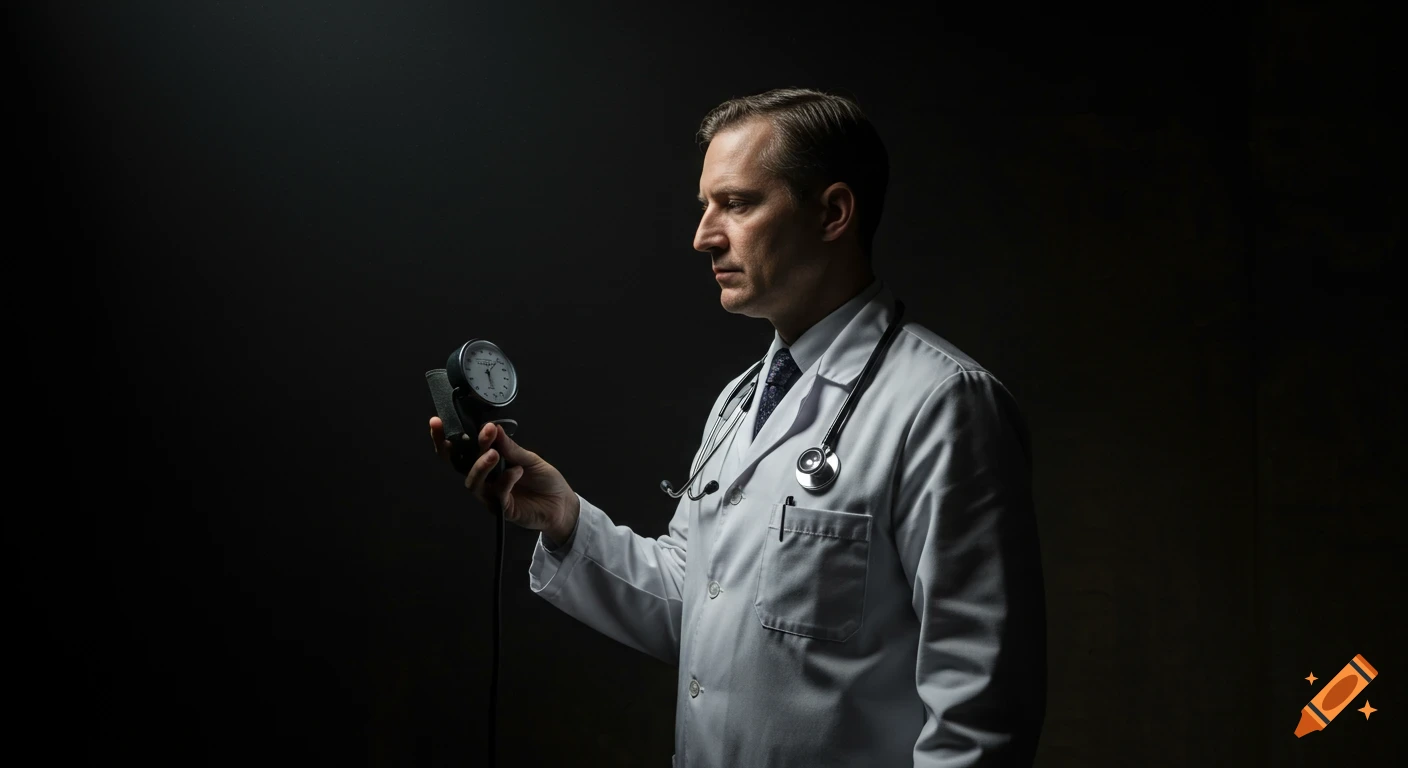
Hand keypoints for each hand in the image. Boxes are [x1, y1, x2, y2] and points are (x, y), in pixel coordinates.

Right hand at [429, 417, 578, 535]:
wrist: (562, 504)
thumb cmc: (544, 480)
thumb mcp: (529, 458)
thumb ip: (510, 447)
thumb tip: (493, 428)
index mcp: (487, 462)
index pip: (461, 450)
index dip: (445, 438)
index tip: (438, 422)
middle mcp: (485, 479)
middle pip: (459, 465)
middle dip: (455, 449)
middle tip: (477, 435)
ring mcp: (491, 495)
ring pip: (474, 482)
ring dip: (481, 466)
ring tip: (493, 454)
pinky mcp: (501, 509)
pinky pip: (496, 494)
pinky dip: (505, 480)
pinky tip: (517, 471)